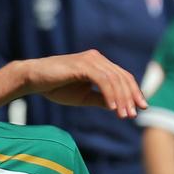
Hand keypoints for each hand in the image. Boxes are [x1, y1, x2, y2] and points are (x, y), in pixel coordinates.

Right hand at [26, 50, 144, 116]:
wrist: (33, 79)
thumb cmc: (55, 87)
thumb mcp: (83, 97)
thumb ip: (100, 99)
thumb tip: (117, 107)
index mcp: (99, 64)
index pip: (123, 77)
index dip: (134, 92)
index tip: (141, 108)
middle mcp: (97, 59)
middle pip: (122, 77)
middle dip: (130, 97)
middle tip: (133, 115)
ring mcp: (90, 60)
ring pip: (114, 79)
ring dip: (121, 99)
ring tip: (123, 115)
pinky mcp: (82, 65)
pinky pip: (102, 80)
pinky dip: (109, 94)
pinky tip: (111, 108)